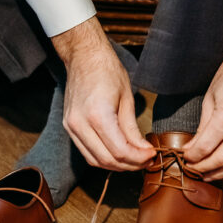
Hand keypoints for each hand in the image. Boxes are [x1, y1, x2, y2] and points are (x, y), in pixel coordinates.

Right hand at [52, 18, 154, 169]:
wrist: (84, 57)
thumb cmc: (107, 71)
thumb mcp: (127, 99)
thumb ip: (133, 129)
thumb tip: (144, 151)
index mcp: (97, 115)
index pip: (120, 151)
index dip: (139, 158)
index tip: (152, 155)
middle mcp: (80, 124)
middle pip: (107, 160)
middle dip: (130, 165)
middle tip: (146, 161)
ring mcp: (71, 127)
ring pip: (95, 161)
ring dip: (116, 165)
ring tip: (135, 160)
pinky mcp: (69, 127)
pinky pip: (87, 152)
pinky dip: (103, 158)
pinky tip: (119, 154)